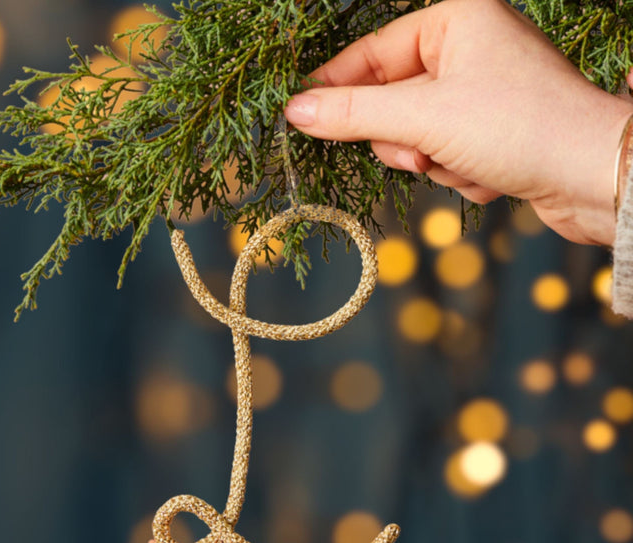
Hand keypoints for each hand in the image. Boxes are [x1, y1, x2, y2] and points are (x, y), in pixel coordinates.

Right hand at [284, 0, 632, 245]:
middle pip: (392, 101)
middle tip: (419, 155)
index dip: (335, 86)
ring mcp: (482, 92)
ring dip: (432, 162)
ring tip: (465, 165)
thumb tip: (297, 112)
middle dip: (403, 140)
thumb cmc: (517, 126)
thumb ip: (355, 113)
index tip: (300, 114)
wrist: (591, 176)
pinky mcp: (494, 131)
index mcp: (455, 20)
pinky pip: (445, 155)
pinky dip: (458, 173)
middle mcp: (469, 49)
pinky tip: (490, 176)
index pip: (371, 53)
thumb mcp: (423, 118)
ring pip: (416, 136)